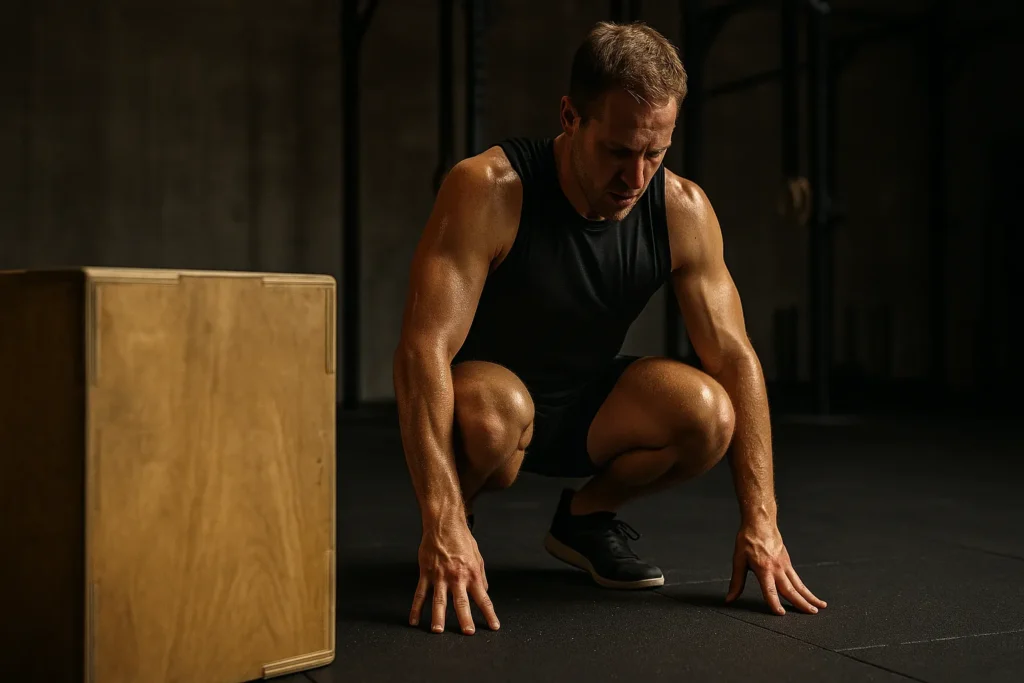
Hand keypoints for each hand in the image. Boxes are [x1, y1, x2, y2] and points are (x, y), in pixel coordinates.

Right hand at [410, 515, 499, 634]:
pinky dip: (416, 608)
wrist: (444, 524)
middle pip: (461, 603)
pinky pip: (420, 594)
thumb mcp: (477, 557)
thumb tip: (484, 592)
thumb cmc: (461, 539)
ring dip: (438, 617)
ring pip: (439, 601)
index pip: (483, 598)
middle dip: (465, 619)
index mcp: (471, 574)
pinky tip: (414, 620)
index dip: (489, 614)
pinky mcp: (426, 573)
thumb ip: (480, 576)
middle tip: (467, 633)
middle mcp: (456, 577)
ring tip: (438, 631)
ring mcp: (440, 576)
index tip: (493, 626)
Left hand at [725, 520, 826, 615]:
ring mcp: (785, 565)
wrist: (760, 522)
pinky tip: (810, 595)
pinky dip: (805, 588)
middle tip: (811, 613)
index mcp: (763, 569)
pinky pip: (797, 578)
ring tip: (820, 607)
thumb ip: (736, 582)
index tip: (781, 614)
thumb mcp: (738, 560)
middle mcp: (777, 568)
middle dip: (801, 603)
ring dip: (809, 597)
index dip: (774, 603)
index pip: (769, 590)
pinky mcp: (788, 562)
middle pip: (790, 589)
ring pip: (799, 584)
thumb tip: (729, 599)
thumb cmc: (748, 540)